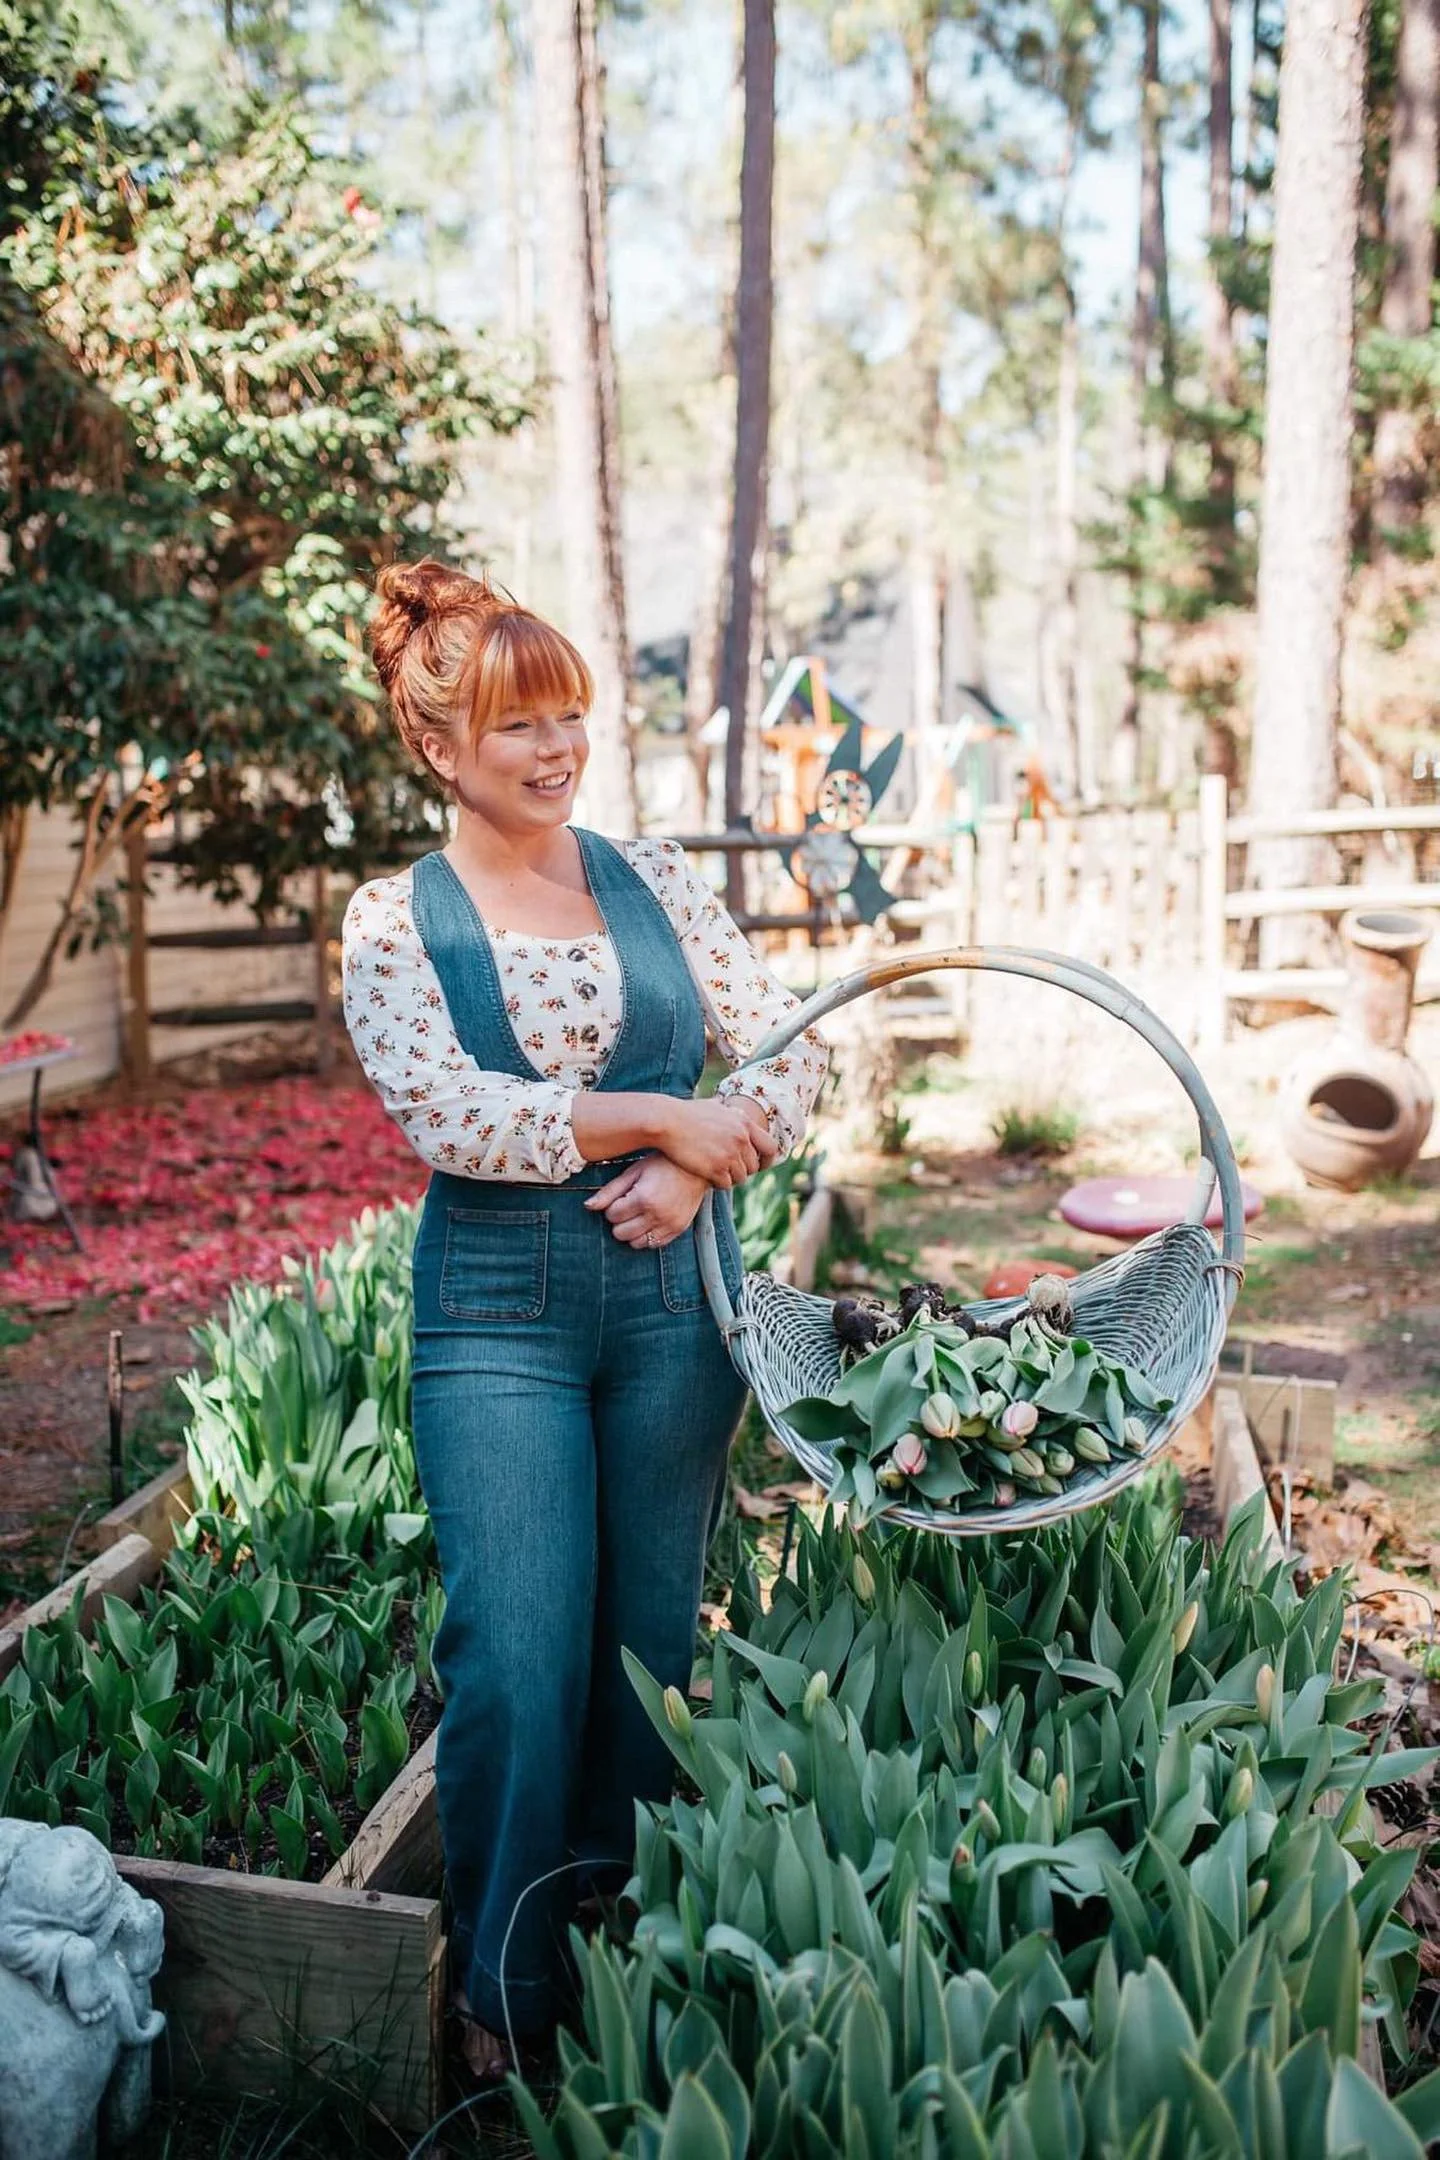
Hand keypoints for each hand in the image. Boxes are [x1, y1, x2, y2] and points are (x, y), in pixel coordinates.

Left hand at [584, 1155, 709, 1247]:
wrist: (697, 1167)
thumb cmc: (663, 1164)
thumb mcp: (634, 1172)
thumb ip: (610, 1191)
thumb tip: (588, 1206)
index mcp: (643, 1198)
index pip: (612, 1216)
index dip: (612, 1207)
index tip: (621, 1197)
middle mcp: (657, 1215)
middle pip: (621, 1233)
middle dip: (620, 1220)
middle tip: (628, 1206)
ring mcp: (669, 1224)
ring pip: (636, 1244)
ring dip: (632, 1231)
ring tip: (639, 1214)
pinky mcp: (678, 1230)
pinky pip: (654, 1245)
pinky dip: (647, 1237)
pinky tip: (650, 1221)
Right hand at [656, 1095, 778, 1187]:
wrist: (666, 1121)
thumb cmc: (685, 1113)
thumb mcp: (712, 1106)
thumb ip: (727, 1112)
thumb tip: (731, 1109)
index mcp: (744, 1123)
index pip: (770, 1147)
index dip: (767, 1159)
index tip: (761, 1165)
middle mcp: (741, 1139)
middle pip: (753, 1166)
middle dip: (742, 1170)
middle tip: (728, 1170)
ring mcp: (729, 1155)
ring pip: (740, 1178)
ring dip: (729, 1178)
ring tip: (716, 1173)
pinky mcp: (716, 1169)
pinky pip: (725, 1184)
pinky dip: (718, 1183)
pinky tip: (707, 1177)